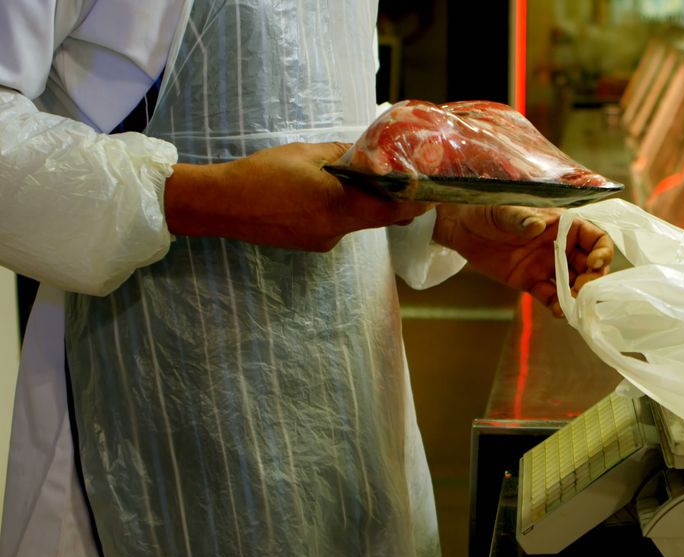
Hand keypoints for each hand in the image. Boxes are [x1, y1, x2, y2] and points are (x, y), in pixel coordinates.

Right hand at [164, 142, 429, 250]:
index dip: (417, 201)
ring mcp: (323, 241)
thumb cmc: (262, 174)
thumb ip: (343, 154)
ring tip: (353, 179)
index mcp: (340, 206)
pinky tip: (321, 194)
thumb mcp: (306, 153)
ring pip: (358, 221)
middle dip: (393, 200)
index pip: (394, 209)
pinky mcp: (311, 244)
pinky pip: (337, 226)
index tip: (430, 189)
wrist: (222, 205)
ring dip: (363, 204)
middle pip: (380, 217)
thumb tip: (368, 153)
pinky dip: (341, 211)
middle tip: (401, 179)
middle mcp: (337, 230)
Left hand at [433, 204, 613, 315]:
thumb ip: (521, 218)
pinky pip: (551, 296)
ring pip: (573, 284)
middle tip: (583, 291)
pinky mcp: (531, 282)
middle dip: (592, 280)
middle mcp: (560, 246)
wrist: (461, 228)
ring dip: (577, 296)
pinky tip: (558, 312)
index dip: (602, 251)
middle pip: (590, 265)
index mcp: (562, 224)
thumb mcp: (503, 210)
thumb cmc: (486, 210)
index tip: (594, 264)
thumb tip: (537, 227)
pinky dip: (557, 306)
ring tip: (572, 306)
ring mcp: (547, 265)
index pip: (596, 237)